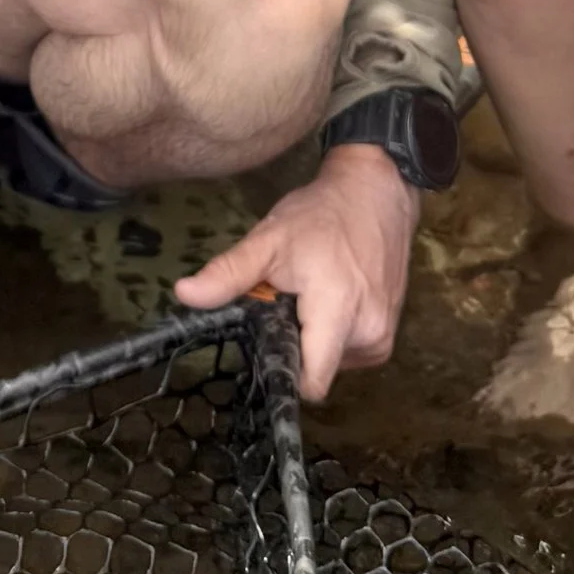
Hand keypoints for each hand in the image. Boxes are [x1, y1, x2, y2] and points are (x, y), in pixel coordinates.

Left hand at [173, 145, 418, 400]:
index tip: (264, 345)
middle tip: (285, 304)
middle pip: (317, 371)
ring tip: (309, 296)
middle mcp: (369, 334)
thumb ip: (229, 273)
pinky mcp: (390, 333)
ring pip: (333, 362)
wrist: (376, 190)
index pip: (311, 382)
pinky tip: (330, 298)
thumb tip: (183, 294)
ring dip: (315, 338)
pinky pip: (351, 351)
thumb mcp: (269, 240)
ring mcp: (384, 335)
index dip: (282, 372)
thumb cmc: (320, 215)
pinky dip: (335, 333)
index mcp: (340, 313)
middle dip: (294, 346)